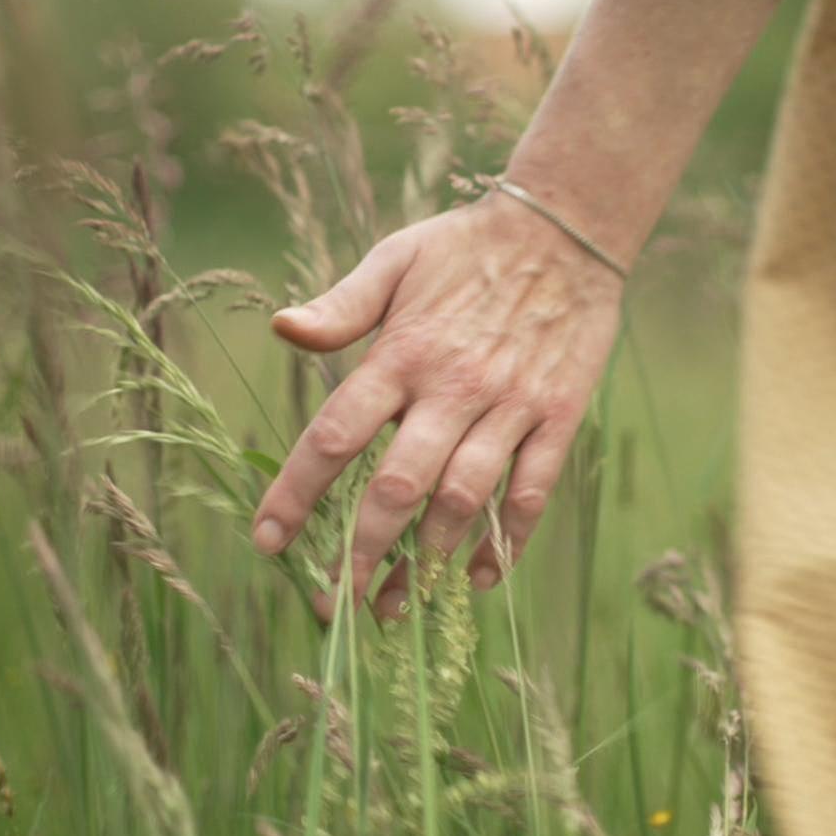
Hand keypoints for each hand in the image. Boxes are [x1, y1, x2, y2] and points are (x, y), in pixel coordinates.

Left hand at [250, 193, 623, 618]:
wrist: (568, 229)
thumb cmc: (467, 246)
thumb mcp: (396, 258)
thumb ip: (341, 305)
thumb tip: (281, 329)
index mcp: (403, 353)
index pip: (335, 435)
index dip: (296, 494)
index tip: (267, 542)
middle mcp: (454, 387)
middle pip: (397, 487)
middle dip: (359, 554)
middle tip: (332, 604)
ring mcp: (511, 407)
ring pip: (463, 501)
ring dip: (425, 562)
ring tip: (393, 607)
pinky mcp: (558, 417)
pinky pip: (531, 493)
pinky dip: (505, 542)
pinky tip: (475, 578)